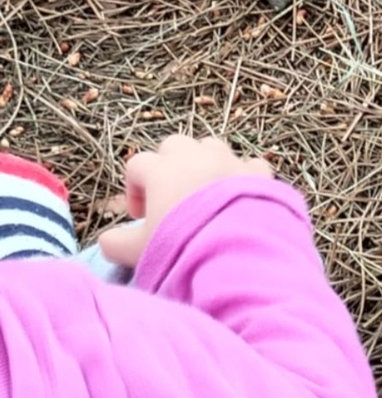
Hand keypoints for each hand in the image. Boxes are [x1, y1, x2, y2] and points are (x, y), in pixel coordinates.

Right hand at [99, 135, 272, 269]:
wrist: (236, 250)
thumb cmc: (180, 247)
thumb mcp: (139, 251)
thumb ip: (116, 244)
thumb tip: (107, 241)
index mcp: (161, 170)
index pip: (137, 164)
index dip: (134, 189)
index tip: (140, 217)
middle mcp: (194, 157)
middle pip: (174, 146)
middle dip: (169, 166)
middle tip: (171, 199)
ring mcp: (228, 160)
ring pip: (211, 147)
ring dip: (204, 164)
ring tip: (203, 195)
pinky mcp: (258, 173)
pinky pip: (249, 165)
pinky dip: (243, 176)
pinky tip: (240, 198)